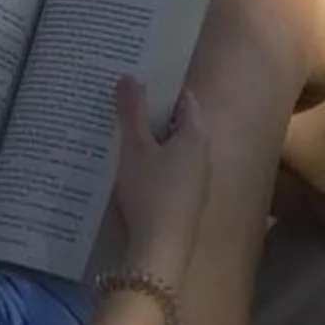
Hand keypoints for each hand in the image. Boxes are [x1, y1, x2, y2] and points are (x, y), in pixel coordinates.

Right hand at [111, 76, 209, 280]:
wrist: (161, 248)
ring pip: (174, 148)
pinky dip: (154, 161)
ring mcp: (197, 180)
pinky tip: (131, 166)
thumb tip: (129, 76)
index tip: (139, 78)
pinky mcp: (187, 200)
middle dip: (153, 112)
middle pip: (179, 124)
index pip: (185, 99)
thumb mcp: (134, 148)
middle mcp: (203, 155)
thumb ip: (131, 111)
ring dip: (152, 139)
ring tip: (122, 130)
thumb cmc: (150, 191)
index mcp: (195, 136)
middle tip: (124, 100)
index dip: (163, 87)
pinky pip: (171, 169)